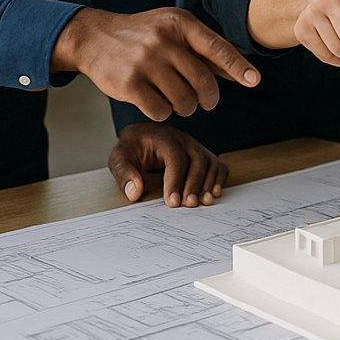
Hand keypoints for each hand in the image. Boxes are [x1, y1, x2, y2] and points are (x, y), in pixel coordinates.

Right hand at [51, 6, 259, 120]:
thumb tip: (241, 72)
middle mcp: (163, 40)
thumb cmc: (143, 35)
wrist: (94, 37)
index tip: (254, 81)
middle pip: (202, 80)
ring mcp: (144, 61)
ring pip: (183, 99)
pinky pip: (160, 110)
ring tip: (178, 101)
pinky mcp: (128, 83)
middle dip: (208, 97)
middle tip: (205, 102)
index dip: (237, 66)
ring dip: (186, 108)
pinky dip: (164, 113)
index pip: (216, 47)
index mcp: (179, 23)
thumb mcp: (173, 30)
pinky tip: (157, 104)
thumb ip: (204, 49)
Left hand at [108, 123, 228, 208]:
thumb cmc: (133, 148)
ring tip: (204, 202)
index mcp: (164, 138)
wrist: (143, 134)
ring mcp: (196, 146)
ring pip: (210, 162)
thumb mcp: (120, 157)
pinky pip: (218, 164)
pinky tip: (214, 193)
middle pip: (197, 160)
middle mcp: (184, 140)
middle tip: (189, 205)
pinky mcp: (203, 154)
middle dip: (195, 184)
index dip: (176, 181)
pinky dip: (219, 179)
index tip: (173, 202)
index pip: (175, 158)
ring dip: (209, 183)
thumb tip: (135, 192)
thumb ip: (125, 173)